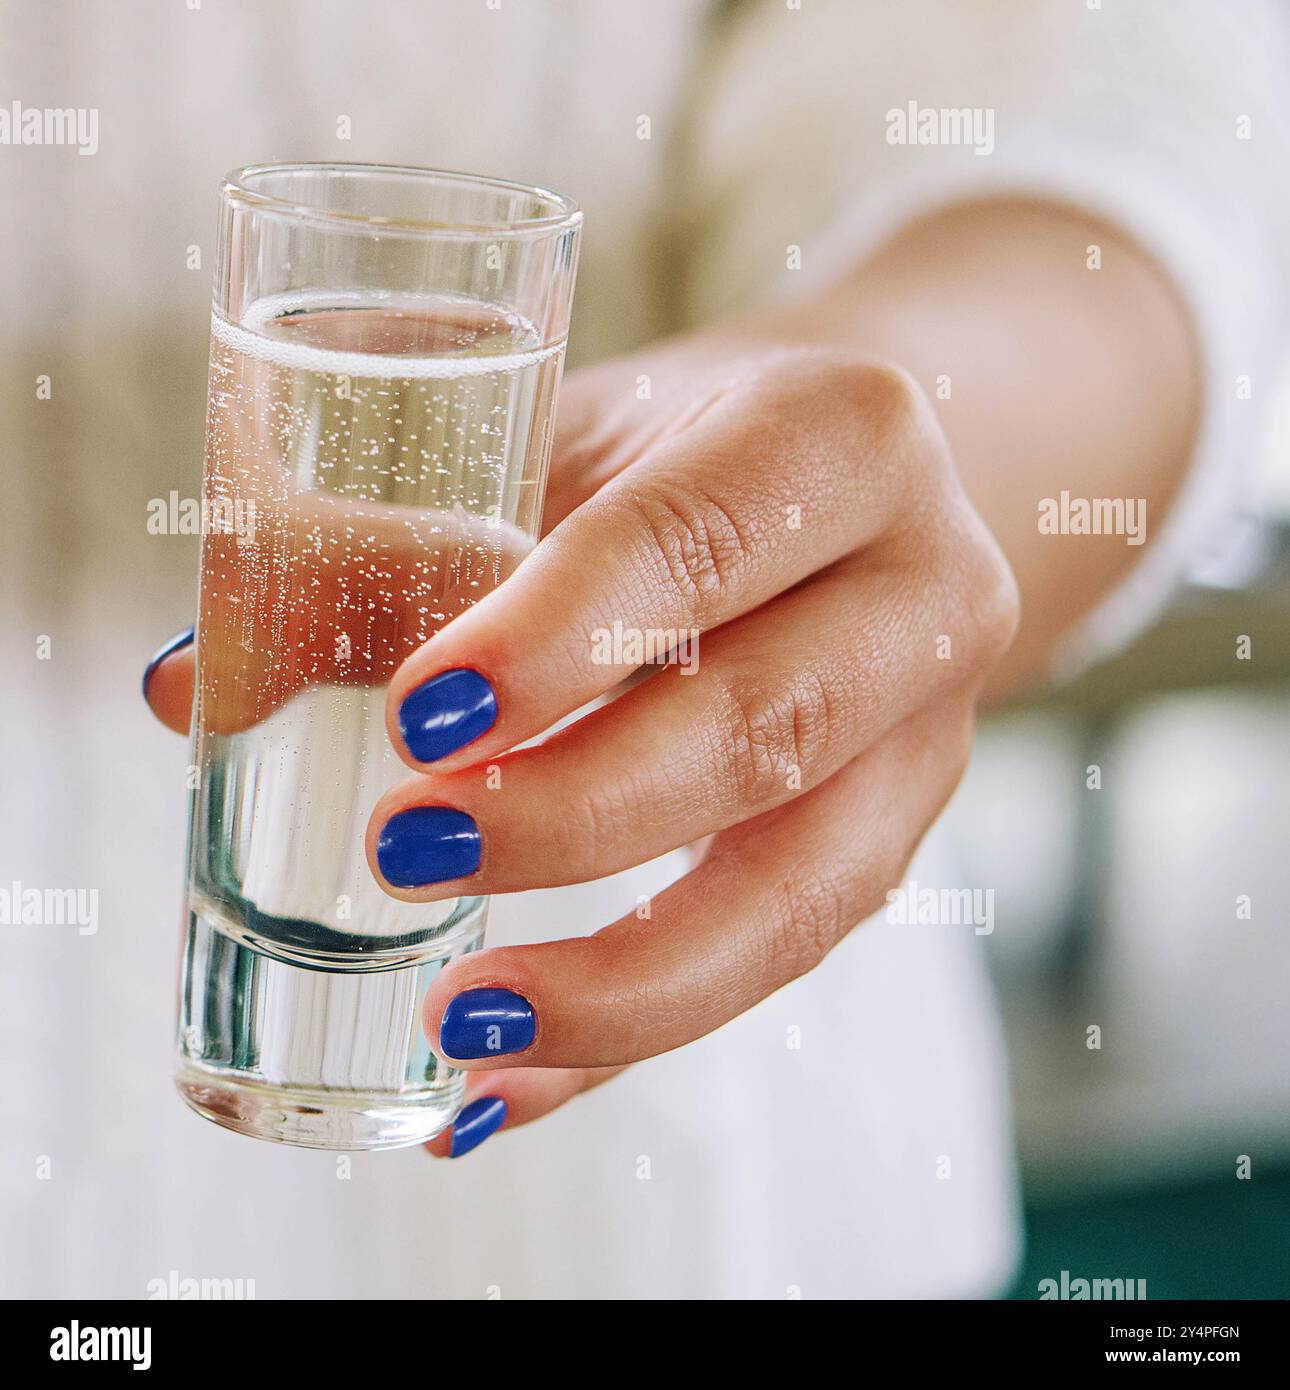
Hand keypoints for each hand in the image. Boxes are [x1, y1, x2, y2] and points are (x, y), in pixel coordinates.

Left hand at [145, 340, 1018, 1156]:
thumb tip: (196, 690)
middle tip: (402, 854)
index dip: (560, 639)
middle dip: (576, 817)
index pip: (699, 542)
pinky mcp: (898, 835)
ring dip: (623, 976)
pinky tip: (511, 1081)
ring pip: (801, 889)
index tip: (413, 720)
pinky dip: (634, 1032)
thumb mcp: (560, 440)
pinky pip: (778, 959)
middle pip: (764, 730)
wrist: (848, 492)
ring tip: (462, 1021)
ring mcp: (933, 730)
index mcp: (843, 435)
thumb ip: (398, 542)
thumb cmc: (682, 449)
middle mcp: (926, 585)